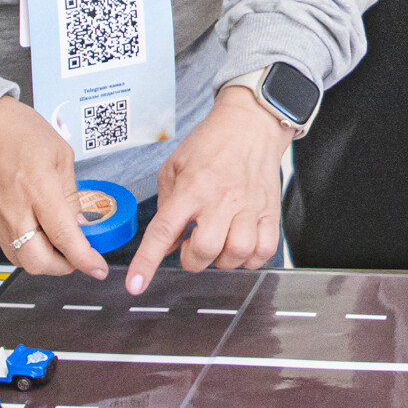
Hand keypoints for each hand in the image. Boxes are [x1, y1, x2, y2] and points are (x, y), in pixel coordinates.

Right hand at [0, 98, 111, 280]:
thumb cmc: (17, 130)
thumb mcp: (60, 155)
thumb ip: (70, 194)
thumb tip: (80, 224)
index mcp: (37, 189)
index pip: (64, 237)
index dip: (84, 259)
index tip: (97, 268)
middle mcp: (12, 209)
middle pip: (37, 262)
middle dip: (62, 267)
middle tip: (75, 256)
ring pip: (19, 258)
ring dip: (41, 258)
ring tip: (54, 242)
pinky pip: (4, 243)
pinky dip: (22, 244)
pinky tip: (32, 227)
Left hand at [125, 84, 291, 291]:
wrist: (251, 123)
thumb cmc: (211, 143)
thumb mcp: (174, 166)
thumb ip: (167, 205)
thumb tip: (167, 243)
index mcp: (192, 187)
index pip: (164, 230)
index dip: (147, 262)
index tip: (136, 284)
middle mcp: (221, 198)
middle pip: (206, 249)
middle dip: (194, 259)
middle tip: (192, 246)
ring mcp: (249, 206)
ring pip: (237, 253)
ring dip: (223, 259)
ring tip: (219, 243)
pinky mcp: (270, 210)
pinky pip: (264, 250)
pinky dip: (250, 258)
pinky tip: (240, 245)